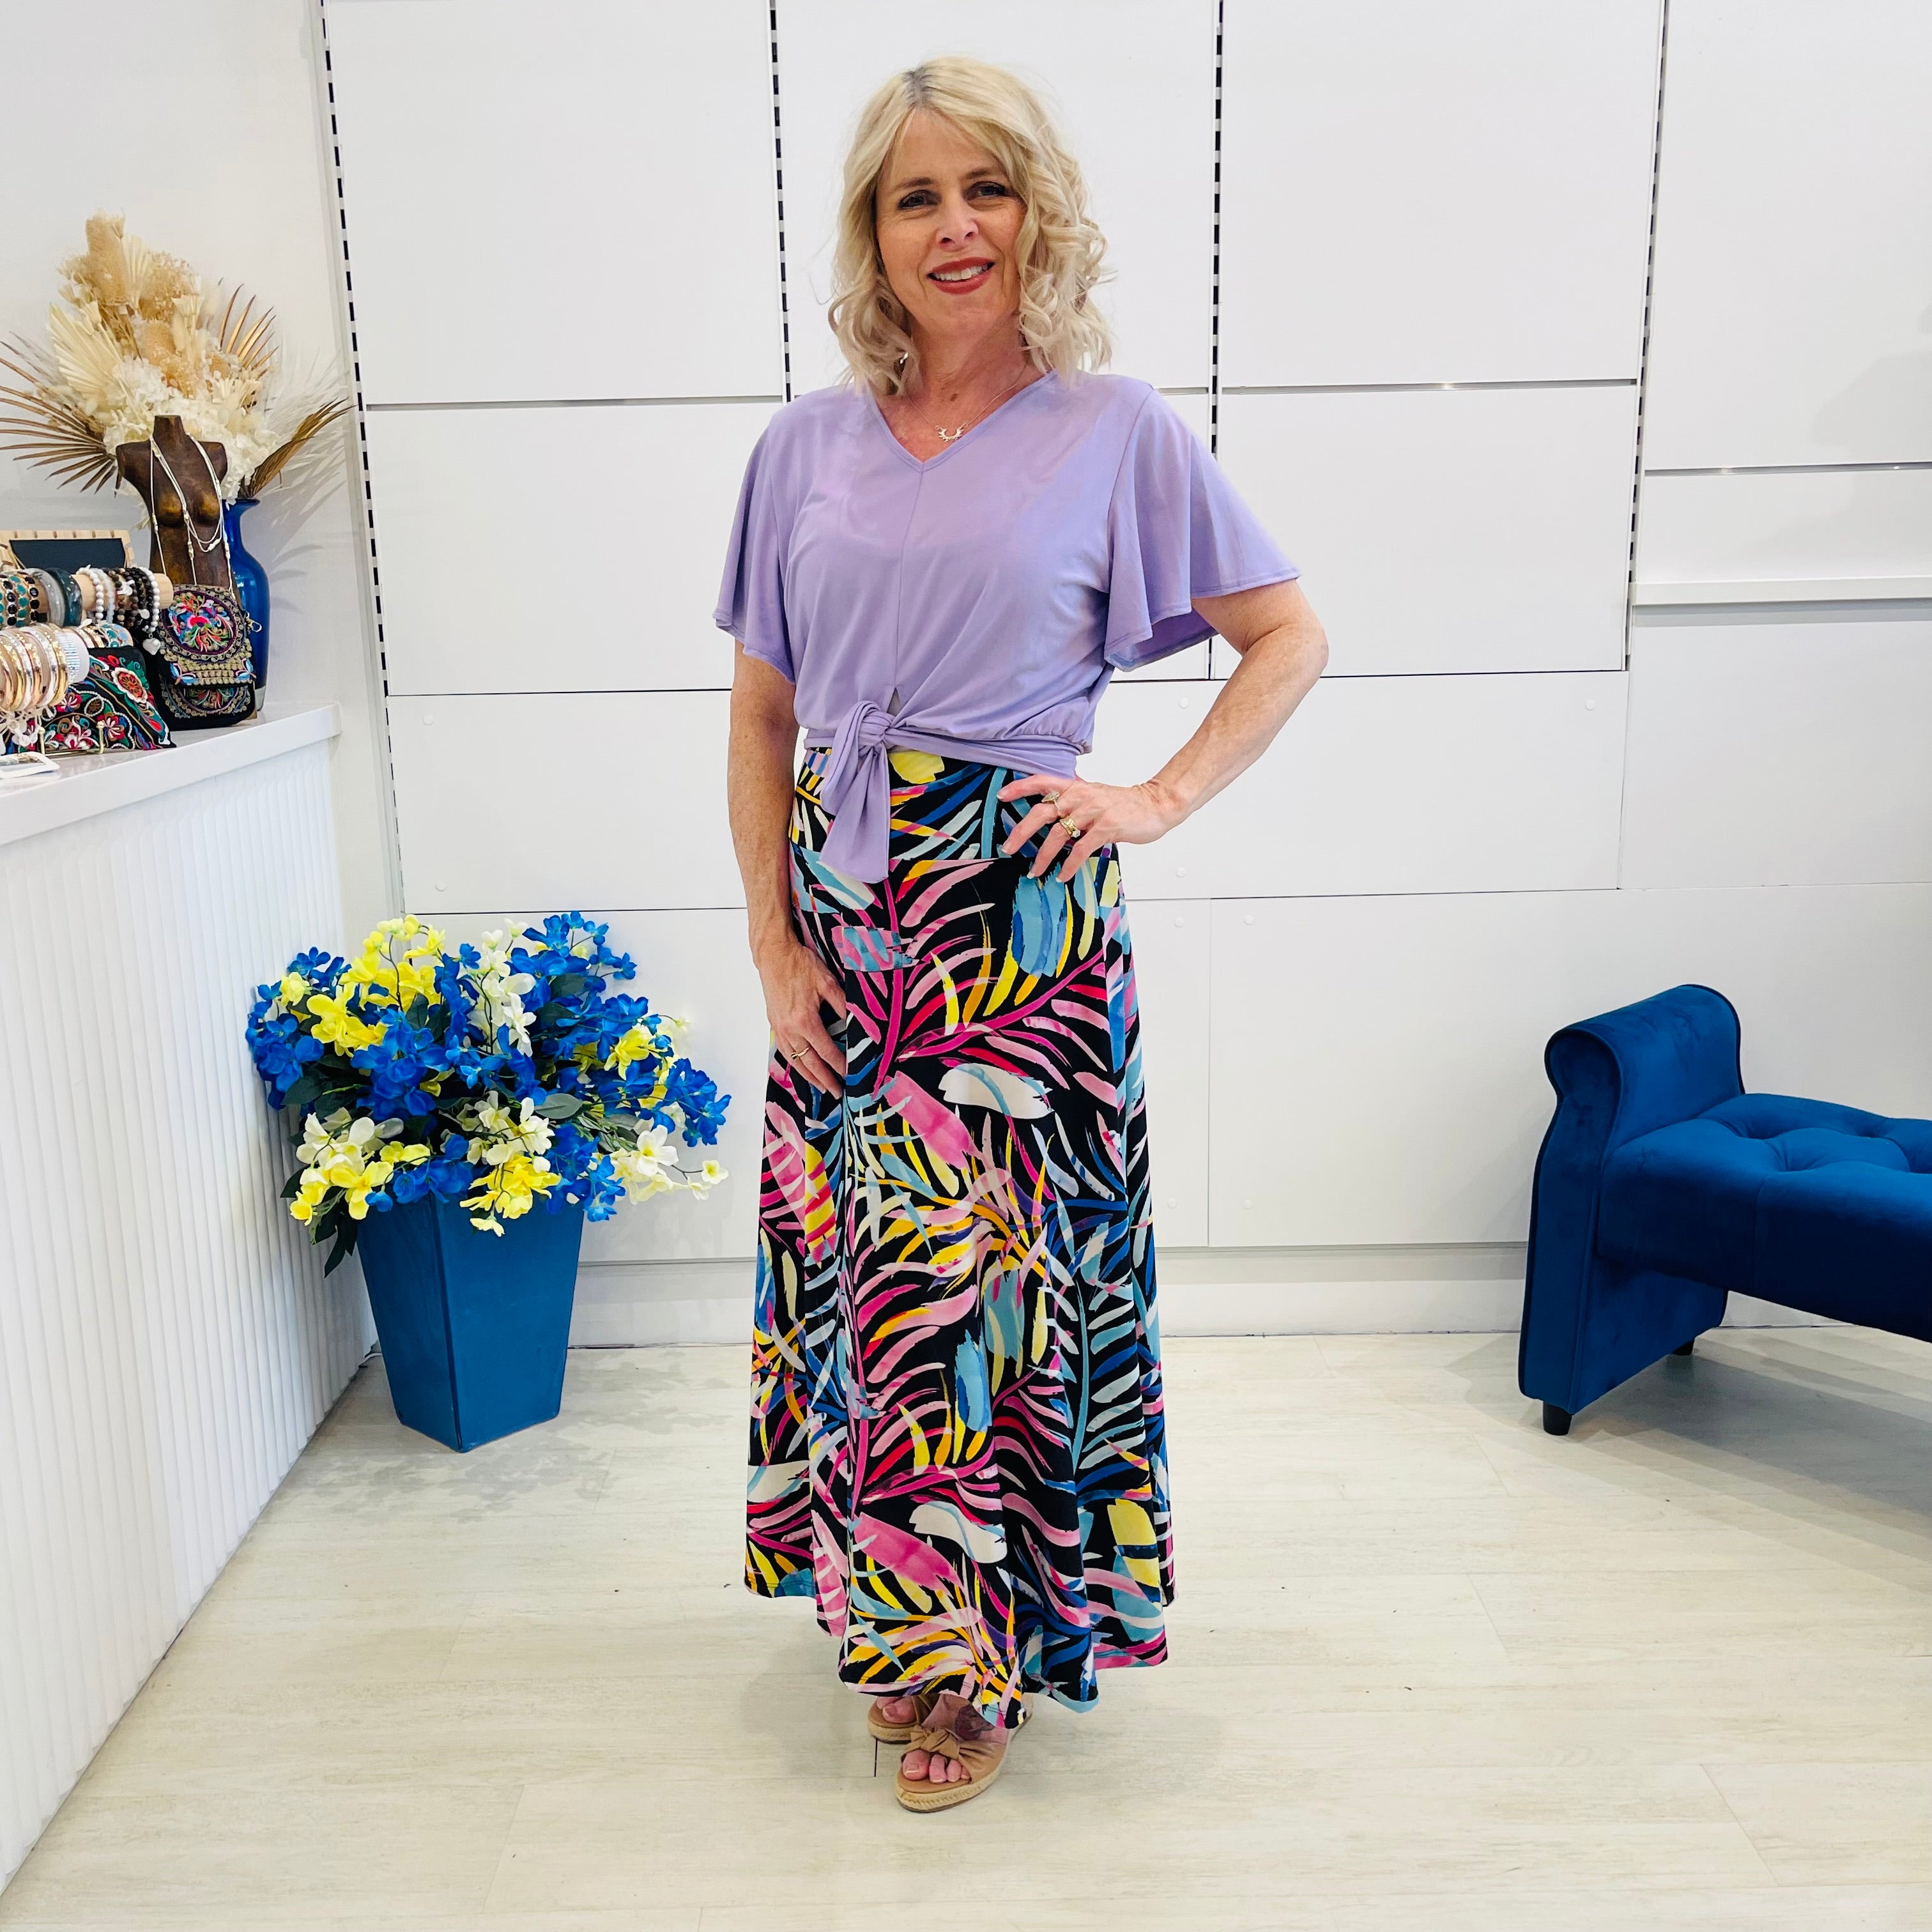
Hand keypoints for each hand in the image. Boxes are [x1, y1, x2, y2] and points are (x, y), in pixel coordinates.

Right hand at [756, 938, 846, 1096]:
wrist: (773, 955)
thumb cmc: (800, 965)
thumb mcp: (828, 982)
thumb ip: (842, 1005)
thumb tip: (856, 1024)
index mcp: (805, 1020)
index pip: (826, 1051)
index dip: (839, 1065)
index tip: (850, 1075)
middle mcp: (790, 1029)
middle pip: (810, 1062)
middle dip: (825, 1079)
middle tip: (837, 1093)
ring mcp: (779, 1028)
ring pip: (795, 1059)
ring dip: (809, 1076)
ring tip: (822, 1087)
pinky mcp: (774, 1024)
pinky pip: (785, 1051)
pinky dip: (795, 1063)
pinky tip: (802, 1068)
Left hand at [996, 774, 1185, 880]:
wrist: (1155, 804)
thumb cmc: (1124, 803)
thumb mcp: (1095, 794)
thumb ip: (1073, 799)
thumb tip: (1050, 812)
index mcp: (1076, 788)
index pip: (1042, 781)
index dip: (1020, 787)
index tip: (1001, 796)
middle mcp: (1081, 797)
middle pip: (1042, 812)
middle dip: (1021, 831)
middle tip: (1008, 848)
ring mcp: (1094, 812)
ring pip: (1058, 835)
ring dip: (1043, 856)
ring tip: (1034, 871)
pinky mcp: (1106, 828)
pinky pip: (1081, 849)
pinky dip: (1069, 865)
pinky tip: (1062, 875)